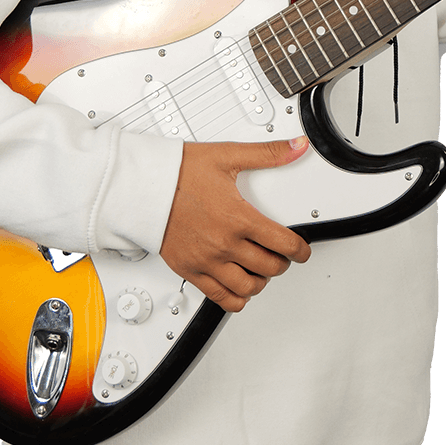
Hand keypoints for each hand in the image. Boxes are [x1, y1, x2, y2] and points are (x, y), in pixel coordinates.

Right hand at [159, 136, 312, 311]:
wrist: (144, 185)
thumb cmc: (180, 172)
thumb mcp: (228, 155)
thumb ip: (268, 153)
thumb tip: (296, 146)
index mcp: (238, 218)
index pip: (284, 244)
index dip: (300, 250)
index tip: (301, 250)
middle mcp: (224, 243)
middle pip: (270, 268)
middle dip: (282, 262)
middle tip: (282, 255)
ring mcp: (206, 261)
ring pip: (248, 288)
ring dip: (261, 281)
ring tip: (261, 269)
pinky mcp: (190, 270)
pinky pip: (219, 297)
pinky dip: (236, 298)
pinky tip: (240, 286)